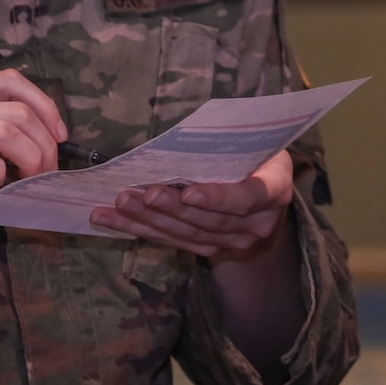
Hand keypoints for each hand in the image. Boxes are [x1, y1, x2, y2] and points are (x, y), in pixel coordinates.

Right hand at [0, 70, 65, 272]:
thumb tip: (43, 137)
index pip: (8, 80)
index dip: (44, 104)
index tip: (59, 135)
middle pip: (16, 109)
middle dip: (46, 142)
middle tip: (48, 170)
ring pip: (5, 131)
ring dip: (32, 158)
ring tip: (31, 179)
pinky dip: (1, 173)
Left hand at [95, 151, 305, 373]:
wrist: (266, 189)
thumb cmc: (256, 152)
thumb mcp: (255, 141)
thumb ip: (230, 143)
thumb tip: (185, 135)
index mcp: (275, 190)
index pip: (247, 197)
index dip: (217, 197)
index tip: (189, 192)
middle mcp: (257, 224)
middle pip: (210, 220)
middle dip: (172, 208)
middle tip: (140, 193)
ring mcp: (233, 241)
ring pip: (187, 233)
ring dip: (149, 219)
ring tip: (120, 204)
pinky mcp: (210, 249)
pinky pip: (173, 240)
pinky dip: (139, 229)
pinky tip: (110, 218)